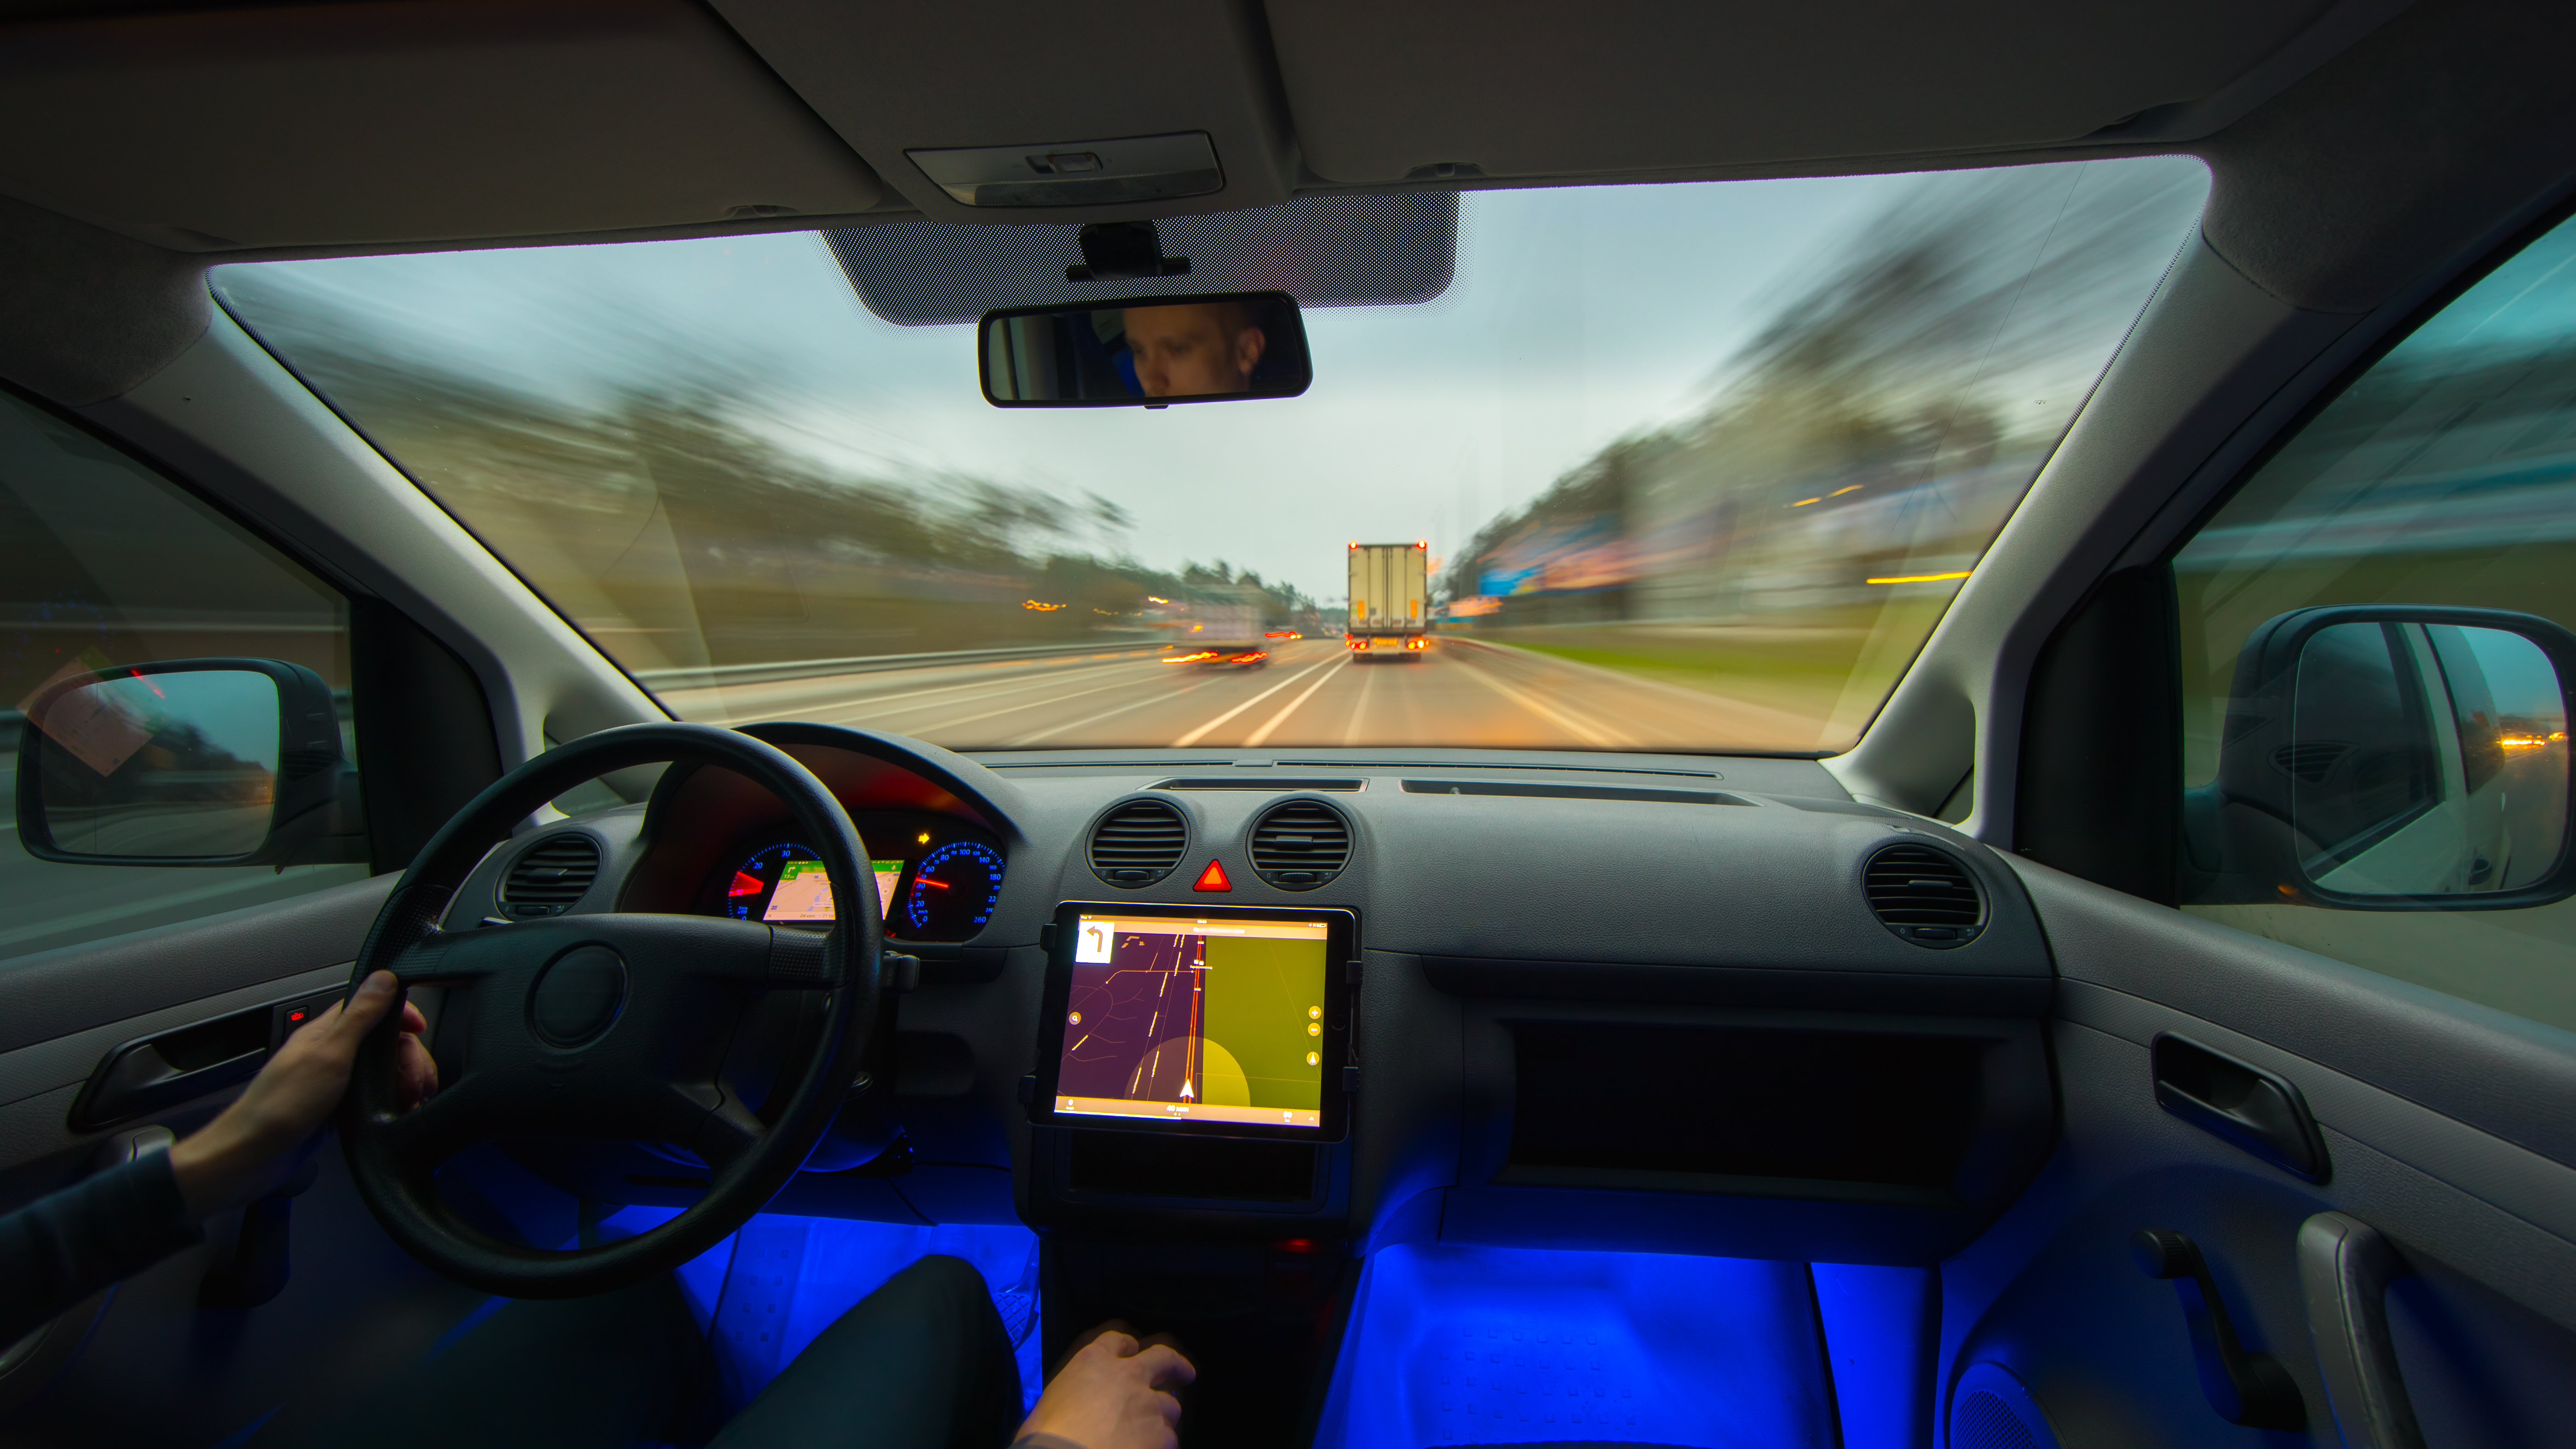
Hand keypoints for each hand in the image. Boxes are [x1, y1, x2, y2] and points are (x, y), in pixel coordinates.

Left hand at [167, 971, 435, 1216]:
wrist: (254, 1156)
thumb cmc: (280, 1106)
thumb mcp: (329, 1055)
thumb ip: (359, 1016)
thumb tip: (383, 978)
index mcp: (325, 1032)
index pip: (371, 1006)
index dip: (400, 1014)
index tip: (419, 1030)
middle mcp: (330, 1053)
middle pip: (384, 1041)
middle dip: (408, 1058)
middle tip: (415, 1081)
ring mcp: (334, 1081)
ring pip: (383, 1070)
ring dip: (404, 1081)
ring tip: (411, 1100)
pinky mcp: (337, 1107)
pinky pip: (374, 1096)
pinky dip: (391, 1102)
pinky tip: (397, 1112)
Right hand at [1017, 1320, 1194, 1448]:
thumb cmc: (1047, 1437)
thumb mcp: (1049, 1403)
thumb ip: (1074, 1394)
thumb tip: (1077, 1408)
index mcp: (1093, 1362)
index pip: (1117, 1341)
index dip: (1127, 1345)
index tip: (1134, 1349)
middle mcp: (1128, 1376)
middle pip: (1162, 1358)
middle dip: (1176, 1364)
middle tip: (1185, 1373)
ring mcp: (1149, 1405)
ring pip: (1170, 1406)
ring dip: (1162, 1417)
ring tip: (1152, 1432)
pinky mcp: (1162, 1435)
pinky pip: (1169, 1439)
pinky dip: (1160, 1445)